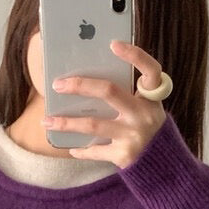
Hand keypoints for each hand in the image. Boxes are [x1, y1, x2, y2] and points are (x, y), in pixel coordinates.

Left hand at [41, 39, 166, 168]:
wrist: (162, 164)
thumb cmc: (146, 127)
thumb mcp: (144, 107)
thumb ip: (126, 93)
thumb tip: (85, 80)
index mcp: (151, 98)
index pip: (150, 70)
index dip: (135, 55)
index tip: (113, 44)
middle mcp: (144, 114)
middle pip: (108, 91)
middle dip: (80, 86)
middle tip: (57, 84)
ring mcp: (134, 136)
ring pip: (92, 124)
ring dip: (66, 123)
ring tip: (46, 121)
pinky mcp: (125, 156)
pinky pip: (95, 150)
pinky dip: (81, 150)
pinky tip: (71, 147)